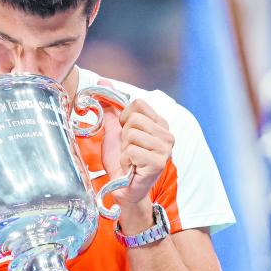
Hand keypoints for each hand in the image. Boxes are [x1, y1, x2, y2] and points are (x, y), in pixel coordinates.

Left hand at [98, 80, 173, 213]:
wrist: (122, 188)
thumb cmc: (121, 161)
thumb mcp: (114, 130)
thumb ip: (111, 107)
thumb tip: (102, 82)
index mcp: (160, 124)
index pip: (138, 104)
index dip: (125, 118)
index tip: (126, 133)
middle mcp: (168, 135)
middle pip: (134, 119)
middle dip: (124, 136)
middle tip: (128, 150)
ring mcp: (165, 149)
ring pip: (132, 134)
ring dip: (124, 149)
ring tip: (130, 160)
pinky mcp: (159, 163)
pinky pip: (131, 150)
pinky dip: (125, 160)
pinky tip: (131, 168)